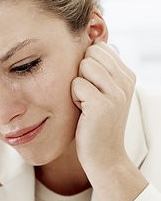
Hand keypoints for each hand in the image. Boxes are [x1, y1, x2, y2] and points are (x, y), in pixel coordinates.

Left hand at [71, 42, 135, 174]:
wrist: (104, 156)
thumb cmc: (97, 124)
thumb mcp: (105, 93)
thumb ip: (102, 70)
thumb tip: (91, 43)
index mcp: (127, 76)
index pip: (100, 48)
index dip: (88, 66)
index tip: (93, 89)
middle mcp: (125, 81)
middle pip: (90, 53)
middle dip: (82, 73)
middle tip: (87, 97)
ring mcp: (116, 93)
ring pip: (83, 66)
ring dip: (77, 86)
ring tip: (85, 104)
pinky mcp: (102, 105)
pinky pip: (76, 84)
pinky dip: (74, 98)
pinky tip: (83, 113)